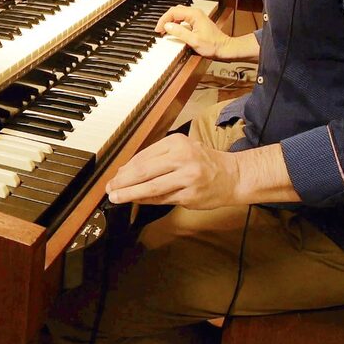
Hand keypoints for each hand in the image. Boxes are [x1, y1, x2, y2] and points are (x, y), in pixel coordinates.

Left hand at [105, 134, 241, 209]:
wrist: (234, 176)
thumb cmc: (204, 162)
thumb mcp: (182, 150)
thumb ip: (156, 158)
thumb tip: (125, 171)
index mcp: (176, 143)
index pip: (143, 156)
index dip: (125, 169)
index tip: (114, 177)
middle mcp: (182, 158)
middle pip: (144, 171)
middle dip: (123, 182)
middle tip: (109, 189)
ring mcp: (187, 178)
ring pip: (151, 187)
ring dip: (130, 194)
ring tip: (117, 197)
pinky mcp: (191, 195)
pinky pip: (163, 199)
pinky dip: (147, 200)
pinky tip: (137, 201)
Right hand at [155, 5, 233, 59]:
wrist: (225, 48)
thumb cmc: (212, 45)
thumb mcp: (194, 40)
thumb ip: (179, 32)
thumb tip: (167, 26)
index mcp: (194, 15)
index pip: (173, 12)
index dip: (163, 20)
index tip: (158, 29)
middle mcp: (195, 13)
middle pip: (175, 11)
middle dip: (166, 19)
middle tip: (160, 29)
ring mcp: (197, 16)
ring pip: (179, 13)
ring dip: (170, 20)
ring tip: (165, 30)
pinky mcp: (197, 21)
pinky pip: (183, 18)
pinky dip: (176, 22)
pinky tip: (174, 29)